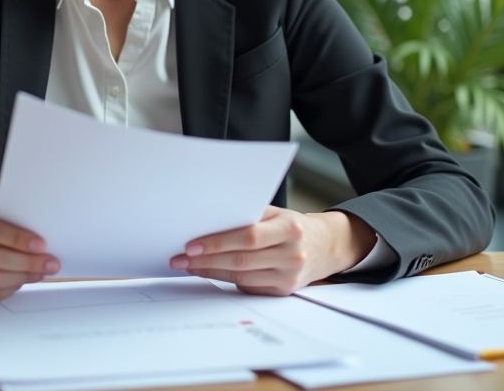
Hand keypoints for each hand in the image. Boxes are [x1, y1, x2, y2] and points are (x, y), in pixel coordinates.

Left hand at [169, 207, 375, 295]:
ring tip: (188, 266)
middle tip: (180, 258)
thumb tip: (208, 220)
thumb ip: (248, 215)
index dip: (218, 242)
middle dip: (205, 260)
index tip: (191, 245)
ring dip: (210, 272)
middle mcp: (291, 254)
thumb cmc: (291, 225)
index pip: (248, 237)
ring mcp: (288, 276)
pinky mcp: (282, 291)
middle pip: (241, 260)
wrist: (323, 246)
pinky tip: (208, 272)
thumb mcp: (275, 212)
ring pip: (241, 277)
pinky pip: (247, 287)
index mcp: (289, 228)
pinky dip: (224, 279)